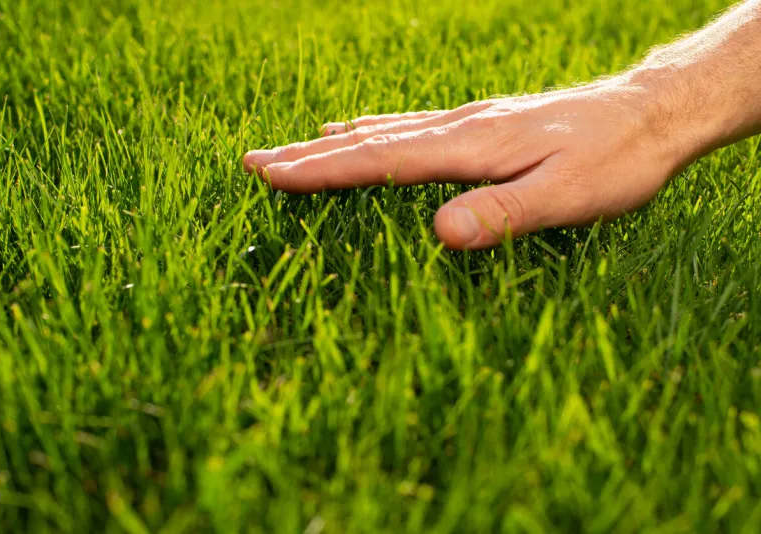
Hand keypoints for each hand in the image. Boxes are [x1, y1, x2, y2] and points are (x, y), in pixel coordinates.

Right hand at [242, 72, 726, 249]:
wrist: (650, 113)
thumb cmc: (613, 160)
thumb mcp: (567, 196)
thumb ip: (502, 214)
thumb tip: (439, 234)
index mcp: (468, 147)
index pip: (378, 161)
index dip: (321, 171)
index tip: (269, 175)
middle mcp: (458, 128)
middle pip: (367, 141)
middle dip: (307, 155)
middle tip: (251, 161)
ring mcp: (468, 122)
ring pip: (384, 130)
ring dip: (332, 142)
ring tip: (290, 148)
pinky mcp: (480, 124)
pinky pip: (410, 126)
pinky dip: (372, 131)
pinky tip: (362, 130)